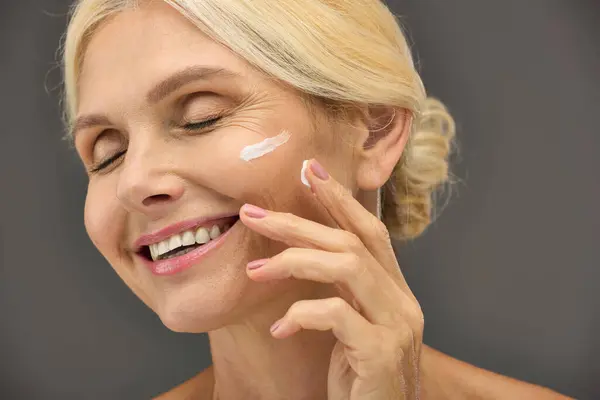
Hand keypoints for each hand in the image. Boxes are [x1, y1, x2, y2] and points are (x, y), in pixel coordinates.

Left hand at [239, 159, 423, 399]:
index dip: (339, 199)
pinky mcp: (381, 353)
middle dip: (299, 222)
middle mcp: (403, 302)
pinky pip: (335, 314)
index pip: (369, 232)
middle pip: (351, 242)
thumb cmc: (360, 380)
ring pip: (347, 265)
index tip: (308, 171)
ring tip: (255, 271)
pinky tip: (279, 329)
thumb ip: (341, 292)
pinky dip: (301, 314)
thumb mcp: (351, 328)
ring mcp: (397, 326)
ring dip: (294, 260)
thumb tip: (302, 253)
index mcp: (396, 292)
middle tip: (254, 214)